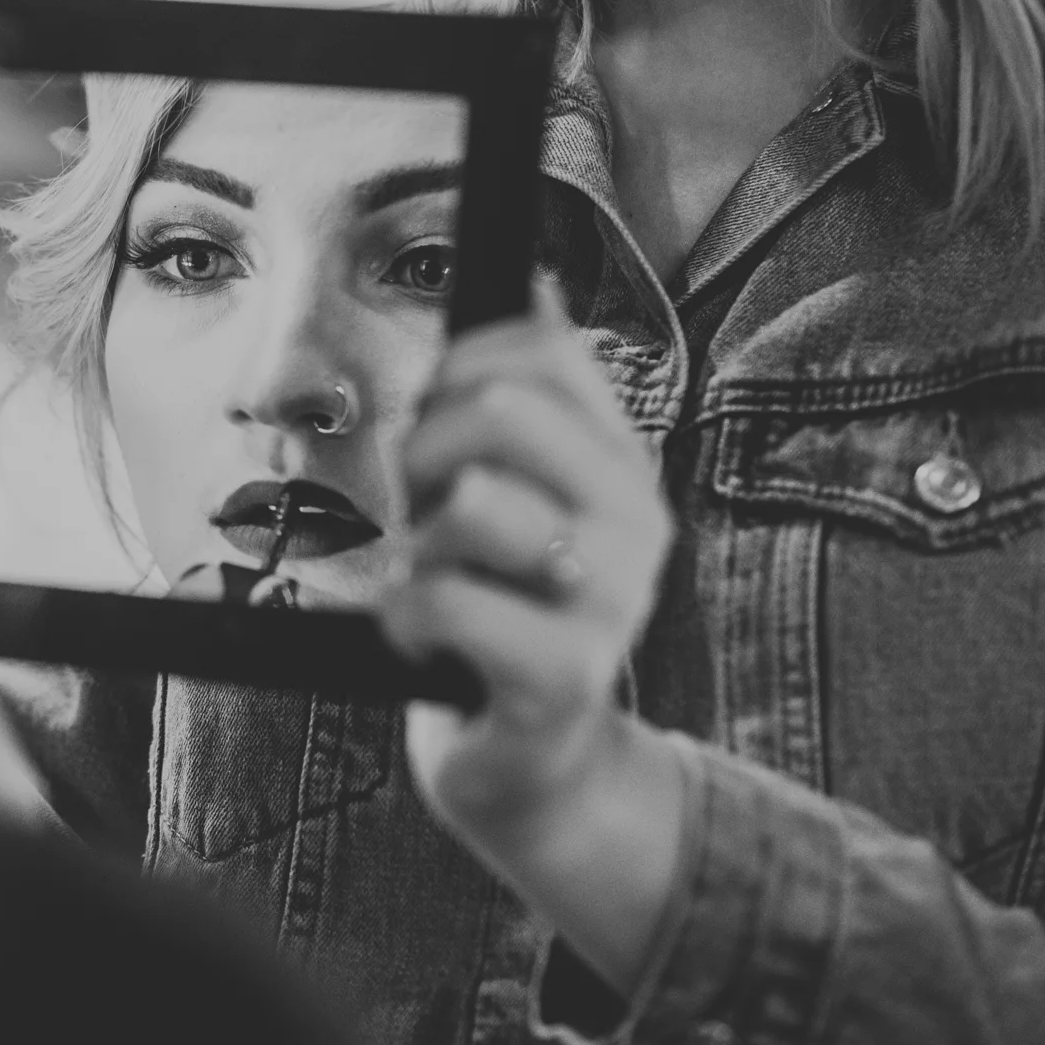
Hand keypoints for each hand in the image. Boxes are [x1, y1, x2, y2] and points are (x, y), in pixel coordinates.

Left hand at [376, 279, 684, 984]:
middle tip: (421, 510)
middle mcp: (637, 522)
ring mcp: (610, 602)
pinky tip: (422, 638)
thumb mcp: (527, 495)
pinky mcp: (563, 676)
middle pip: (499, 413)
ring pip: (473, 503)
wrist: (536, 764)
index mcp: (624, 463)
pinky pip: (446, 601)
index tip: (437, 420)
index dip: (459, 367)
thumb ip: (536, 398)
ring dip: (422, 542)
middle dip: (425, 452)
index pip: (540, 349)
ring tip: (438, 580)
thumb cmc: (511, 616)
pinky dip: (407, 614)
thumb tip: (533, 279)